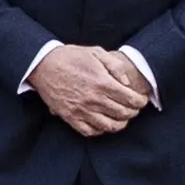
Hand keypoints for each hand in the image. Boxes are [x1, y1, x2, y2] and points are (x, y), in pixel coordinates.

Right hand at [29, 43, 150, 136]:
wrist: (43, 64)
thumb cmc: (70, 57)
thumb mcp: (96, 52)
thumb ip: (115, 67)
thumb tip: (127, 83)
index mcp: (102, 82)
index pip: (130, 99)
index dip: (140, 101)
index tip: (142, 100)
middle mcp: (93, 99)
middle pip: (123, 113)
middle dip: (133, 112)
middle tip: (134, 109)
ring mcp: (81, 110)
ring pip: (109, 126)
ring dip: (120, 124)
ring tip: (122, 118)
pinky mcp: (70, 117)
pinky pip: (90, 131)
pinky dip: (100, 130)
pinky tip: (104, 124)